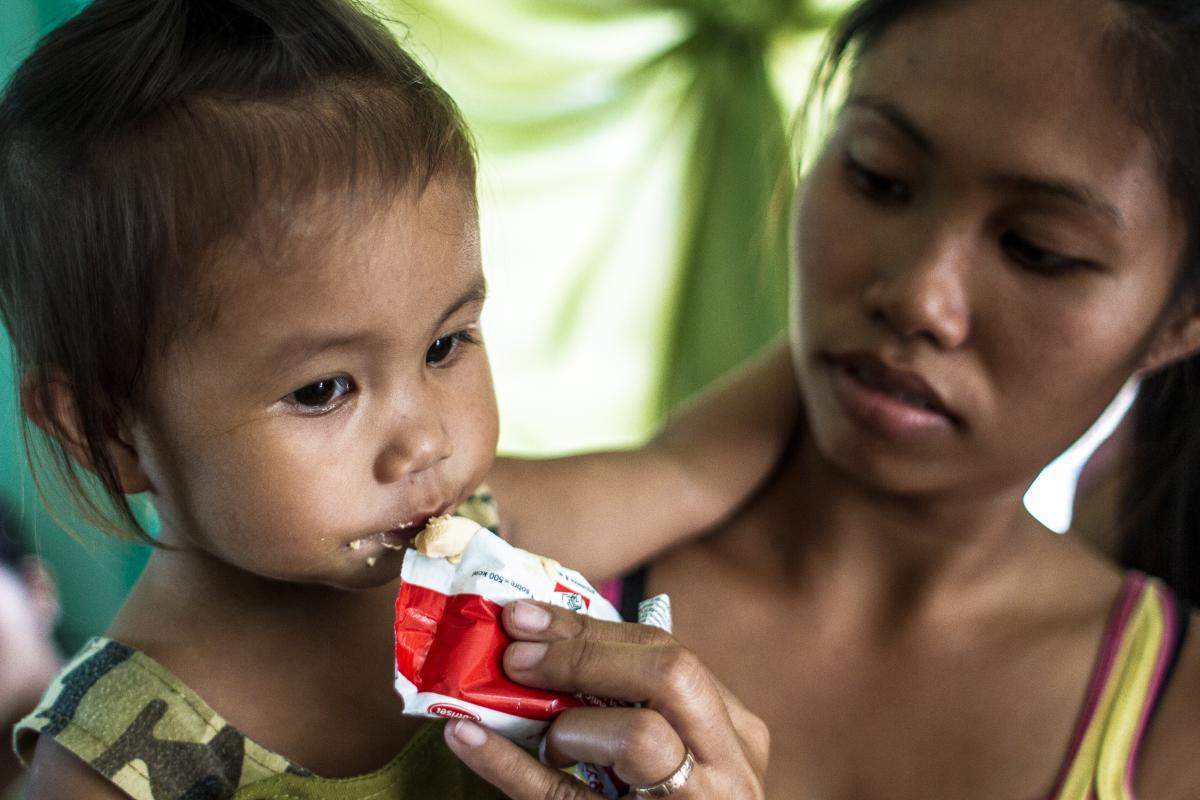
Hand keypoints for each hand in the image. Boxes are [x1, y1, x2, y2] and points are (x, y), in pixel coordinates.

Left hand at [444, 600, 768, 798]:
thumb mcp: (677, 754)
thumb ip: (635, 706)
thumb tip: (540, 643)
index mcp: (732, 732)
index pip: (671, 655)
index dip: (593, 631)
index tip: (526, 617)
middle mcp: (726, 767)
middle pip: (669, 675)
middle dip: (583, 655)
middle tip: (516, 655)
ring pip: (640, 737)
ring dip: (570, 724)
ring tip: (541, 736)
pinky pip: (563, 798)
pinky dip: (507, 765)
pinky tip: (467, 738)